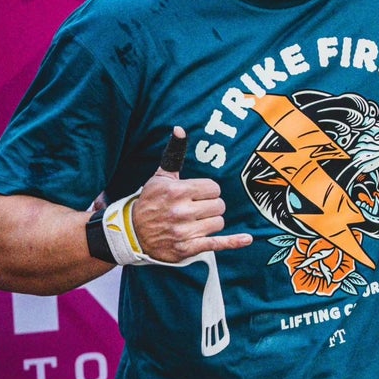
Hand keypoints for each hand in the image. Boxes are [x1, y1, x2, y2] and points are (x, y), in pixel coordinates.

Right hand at [130, 128, 252, 262]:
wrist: (132, 232)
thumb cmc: (150, 202)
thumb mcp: (160, 177)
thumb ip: (174, 154)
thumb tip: (180, 129)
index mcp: (177, 191)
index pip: (214, 188)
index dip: (208, 191)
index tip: (197, 195)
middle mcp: (181, 211)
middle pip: (219, 206)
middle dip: (211, 206)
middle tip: (197, 209)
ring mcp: (185, 231)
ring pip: (219, 222)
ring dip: (211, 222)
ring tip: (196, 222)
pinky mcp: (188, 248)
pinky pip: (217, 243)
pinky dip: (233, 242)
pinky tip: (247, 239)